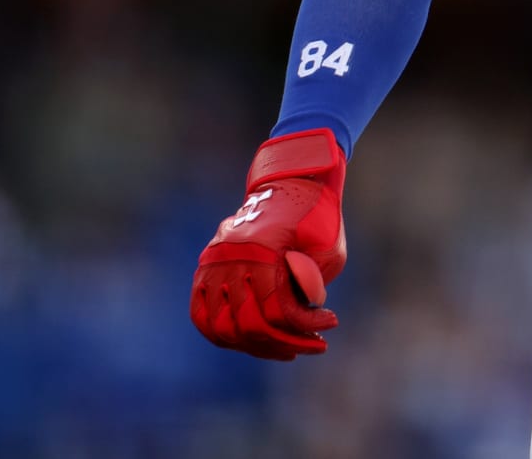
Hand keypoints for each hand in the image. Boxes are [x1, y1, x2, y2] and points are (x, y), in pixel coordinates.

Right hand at [190, 128, 347, 359]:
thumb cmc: (316, 215)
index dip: (304, 327)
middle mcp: (230, 259)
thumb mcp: (329, 245)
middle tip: (313, 345)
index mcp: (262, 251)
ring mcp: (213, 264)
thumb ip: (314, 280)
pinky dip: (223, 334)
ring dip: (255, 346)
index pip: (275, 311)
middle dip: (284, 343)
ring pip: (222, 328)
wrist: (290, 182)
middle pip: (248, 326)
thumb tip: (302, 309)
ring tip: (286, 349)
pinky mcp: (206, 267)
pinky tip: (251, 342)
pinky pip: (201, 315)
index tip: (331, 324)